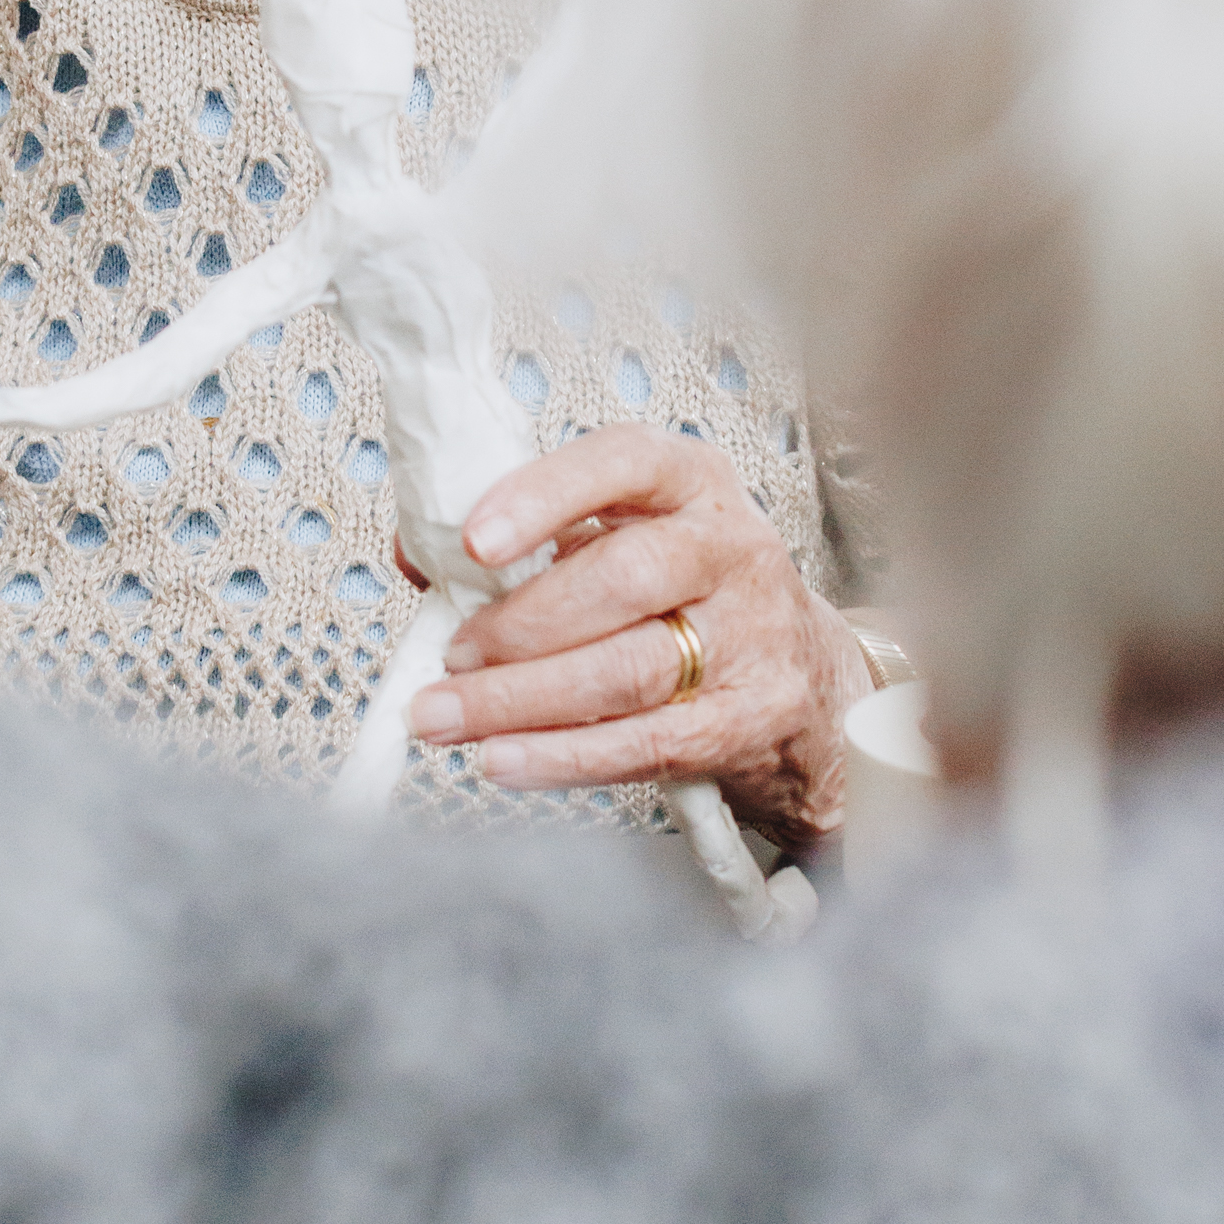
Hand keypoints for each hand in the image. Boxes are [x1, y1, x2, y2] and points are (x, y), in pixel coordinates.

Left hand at [407, 423, 863, 850]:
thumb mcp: (623, 535)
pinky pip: (646, 743)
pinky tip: (506, 760)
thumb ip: (528, 538)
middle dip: (518, 626)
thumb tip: (423, 557)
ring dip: (521, 700)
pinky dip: (563, 757)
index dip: (543, 498)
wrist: (801, 674)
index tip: (473, 542)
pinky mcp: (752, 717)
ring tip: (447, 716)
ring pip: (626, 670)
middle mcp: (731, 548)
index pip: (622, 463)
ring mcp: (751, 635)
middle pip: (621, 580)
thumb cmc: (686, 594)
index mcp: (691, 481)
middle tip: (450, 657)